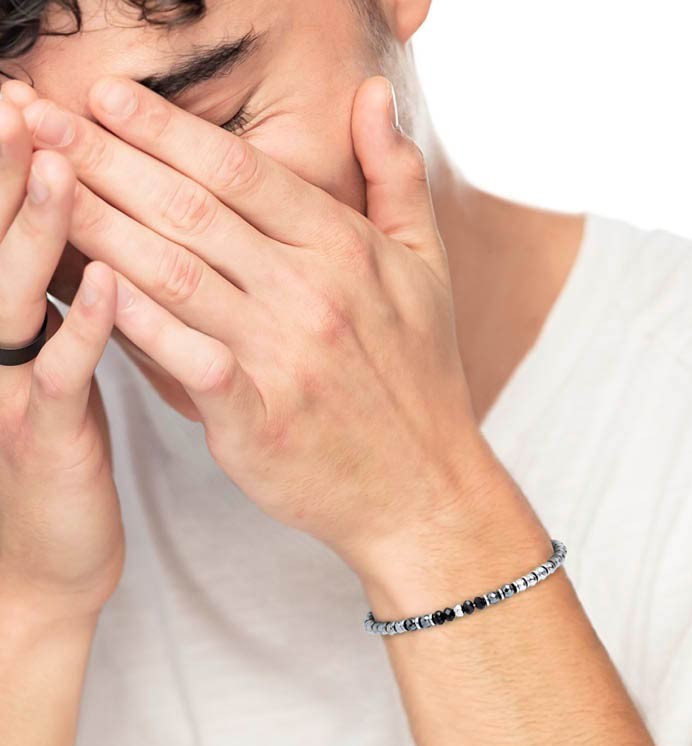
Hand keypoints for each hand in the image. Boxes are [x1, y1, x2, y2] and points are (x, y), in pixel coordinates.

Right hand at [0, 86, 123, 625]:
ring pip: (17, 296)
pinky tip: (112, 281)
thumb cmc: (60, 449)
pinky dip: (87, 325)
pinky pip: (65, 374)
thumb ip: (61, 303)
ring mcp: (10, 391)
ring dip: (36, 229)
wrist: (43, 560)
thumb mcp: (54, 366)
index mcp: (4, 325)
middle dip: (6, 172)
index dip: (9, 167)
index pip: (3, 232)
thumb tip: (93, 238)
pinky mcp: (44, 437)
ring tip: (61, 164)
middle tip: (23, 101)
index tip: (29, 100)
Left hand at [22, 76, 504, 576]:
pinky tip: (89, 288)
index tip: (106, 97)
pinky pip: (185, 359)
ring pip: (174, 273)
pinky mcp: (259, 419)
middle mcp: (313, 293)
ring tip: (40, 187)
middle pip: (191, 210)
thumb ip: (395, 175)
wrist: (422, 482)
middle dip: (105, 158)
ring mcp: (285, 357)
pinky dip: (134, 322)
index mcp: (346, 249)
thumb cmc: (419, 374)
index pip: (239, 169)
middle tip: (41, 118)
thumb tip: (373, 93)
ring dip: (97, 225)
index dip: (164, 127)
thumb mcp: (427, 265)